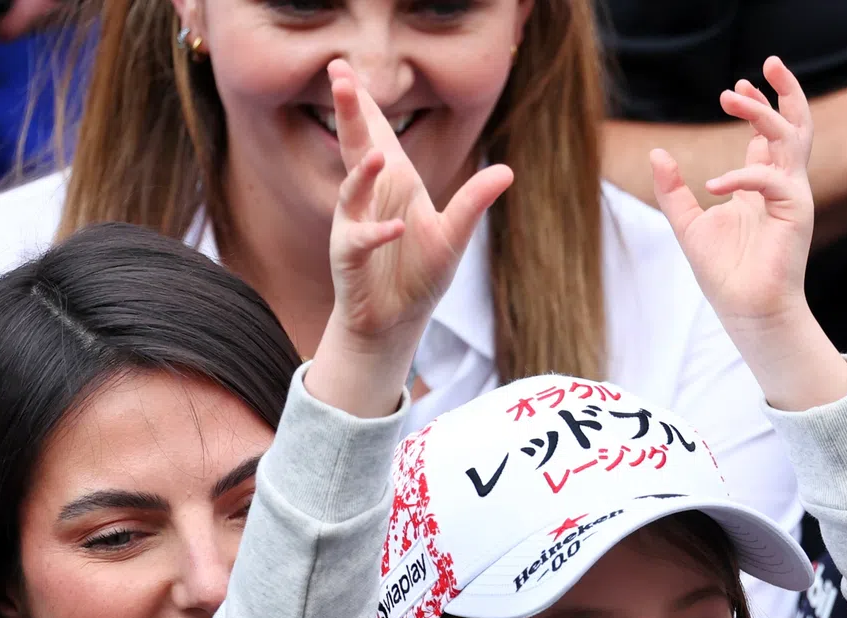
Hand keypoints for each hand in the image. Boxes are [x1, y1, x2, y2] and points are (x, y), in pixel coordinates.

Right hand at [310, 59, 511, 416]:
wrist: (396, 320)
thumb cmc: (419, 273)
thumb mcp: (454, 235)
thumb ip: (474, 202)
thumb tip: (507, 170)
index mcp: (394, 183)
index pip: (376, 134)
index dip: (362, 103)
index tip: (344, 68)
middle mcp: (369, 197)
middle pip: (356, 147)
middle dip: (348, 113)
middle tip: (338, 76)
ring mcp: (355, 224)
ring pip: (350, 191)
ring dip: (363, 174)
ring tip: (379, 156)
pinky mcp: (350, 257)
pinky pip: (359, 239)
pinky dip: (377, 233)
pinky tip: (395, 226)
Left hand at [651, 56, 816, 337]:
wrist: (746, 311)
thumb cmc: (724, 273)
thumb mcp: (688, 224)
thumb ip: (673, 190)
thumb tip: (658, 154)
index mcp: (761, 186)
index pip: (769, 135)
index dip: (757, 105)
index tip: (736, 89)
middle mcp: (782, 185)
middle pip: (796, 125)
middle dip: (785, 91)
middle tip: (765, 65)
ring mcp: (793, 196)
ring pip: (794, 136)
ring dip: (766, 111)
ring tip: (734, 97)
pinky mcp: (796, 211)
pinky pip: (771, 178)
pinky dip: (742, 175)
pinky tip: (713, 186)